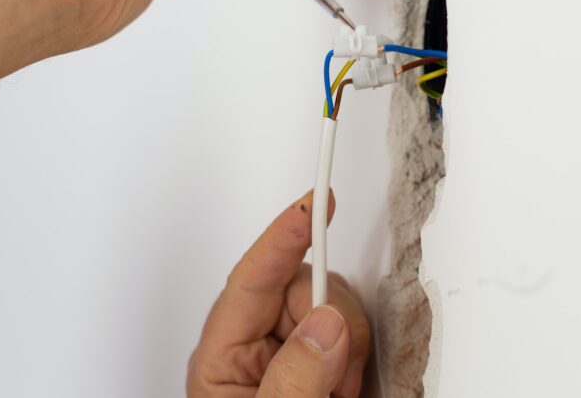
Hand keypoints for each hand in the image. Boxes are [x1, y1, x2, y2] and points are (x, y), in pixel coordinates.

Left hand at [188, 190, 370, 396]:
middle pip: (305, 287)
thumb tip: (327, 322)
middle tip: (339, 382)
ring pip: (334, 304)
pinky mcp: (318, 362)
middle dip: (336, 322)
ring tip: (339, 393)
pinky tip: (345, 388)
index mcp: (222, 356)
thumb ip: (295, 377)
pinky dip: (357, 354)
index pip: (251, 278)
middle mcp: (253, 346)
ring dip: (351, 346)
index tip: (314, 202)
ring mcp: (287, 352)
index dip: (284, 236)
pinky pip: (349, 329)